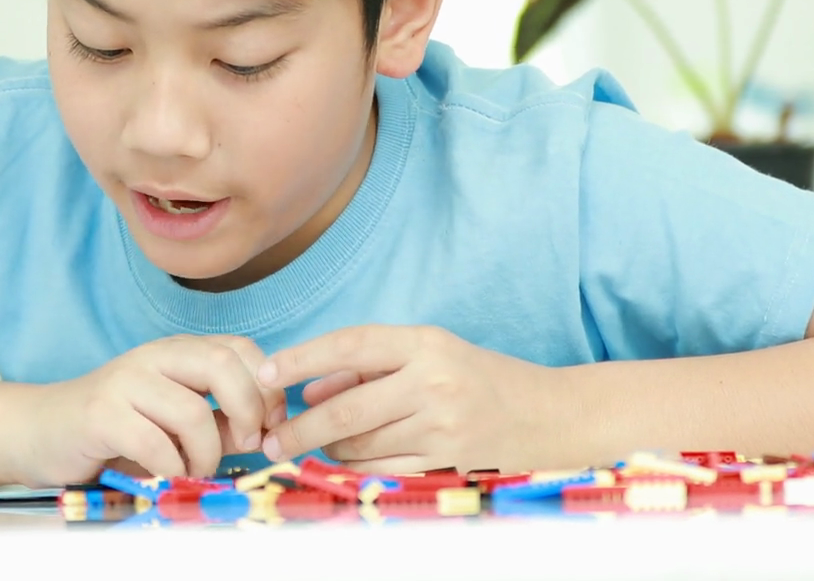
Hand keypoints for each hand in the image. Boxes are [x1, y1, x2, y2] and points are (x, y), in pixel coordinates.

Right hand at [19, 335, 286, 484]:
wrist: (42, 431)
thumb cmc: (117, 430)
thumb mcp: (176, 421)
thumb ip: (220, 422)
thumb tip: (268, 434)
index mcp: (178, 351)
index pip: (241, 350)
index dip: (267, 388)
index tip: (272, 426)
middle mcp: (154, 356)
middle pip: (223, 365)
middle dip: (249, 410)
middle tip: (247, 445)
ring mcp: (125, 381)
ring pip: (193, 412)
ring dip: (207, 454)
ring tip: (195, 470)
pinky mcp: (101, 413)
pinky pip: (155, 443)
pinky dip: (171, 468)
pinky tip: (164, 474)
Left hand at [257, 325, 556, 474]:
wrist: (549, 416)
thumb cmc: (478, 377)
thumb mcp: (428, 353)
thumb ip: (367, 366)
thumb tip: (308, 391)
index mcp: (426, 344)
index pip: (350, 345)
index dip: (301, 359)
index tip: (264, 373)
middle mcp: (433, 383)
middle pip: (346, 411)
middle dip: (299, 429)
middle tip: (270, 439)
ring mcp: (442, 428)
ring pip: (360, 446)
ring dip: (328, 450)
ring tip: (318, 444)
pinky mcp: (447, 463)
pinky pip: (382, 470)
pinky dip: (355, 468)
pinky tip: (346, 461)